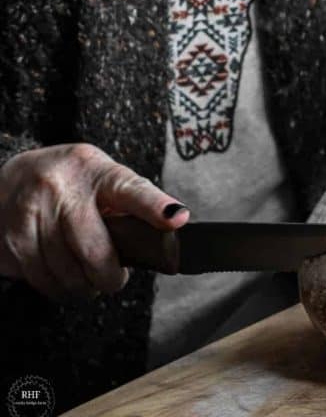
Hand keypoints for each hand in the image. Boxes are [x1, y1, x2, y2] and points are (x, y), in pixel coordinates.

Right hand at [0, 143, 188, 298]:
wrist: (12, 176)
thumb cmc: (73, 184)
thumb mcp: (105, 179)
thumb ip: (134, 202)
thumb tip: (171, 227)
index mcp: (99, 172)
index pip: (131, 191)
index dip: (155, 207)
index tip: (175, 218)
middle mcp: (62, 188)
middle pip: (95, 251)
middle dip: (109, 277)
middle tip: (112, 278)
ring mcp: (31, 210)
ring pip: (66, 274)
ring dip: (80, 286)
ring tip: (84, 276)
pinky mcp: (9, 236)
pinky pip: (40, 279)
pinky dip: (54, 285)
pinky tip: (57, 271)